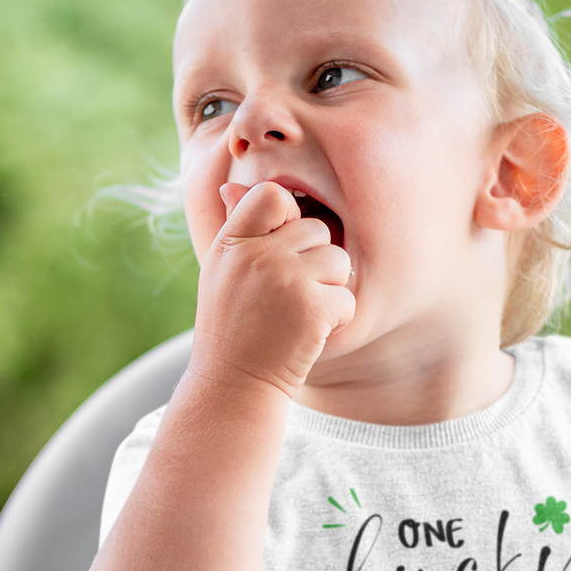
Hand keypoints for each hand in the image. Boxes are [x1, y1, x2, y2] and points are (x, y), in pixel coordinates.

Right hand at [190, 181, 354, 396]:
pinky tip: (310, 333)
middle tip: (291, 296)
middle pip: (317, 229)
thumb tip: (232, 186)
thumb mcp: (222, 272)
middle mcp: (258, 255)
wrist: (233, 383)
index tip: (283, 248)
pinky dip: (337, 319)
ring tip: (300, 313)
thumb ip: (237, 229)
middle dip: (316, 260)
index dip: (289, 216)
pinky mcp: (313, 308)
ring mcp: (286, 280)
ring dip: (330, 288)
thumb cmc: (230, 325)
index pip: (273, 195)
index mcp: (233, 241)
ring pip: (339, 260)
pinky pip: (348, 297)